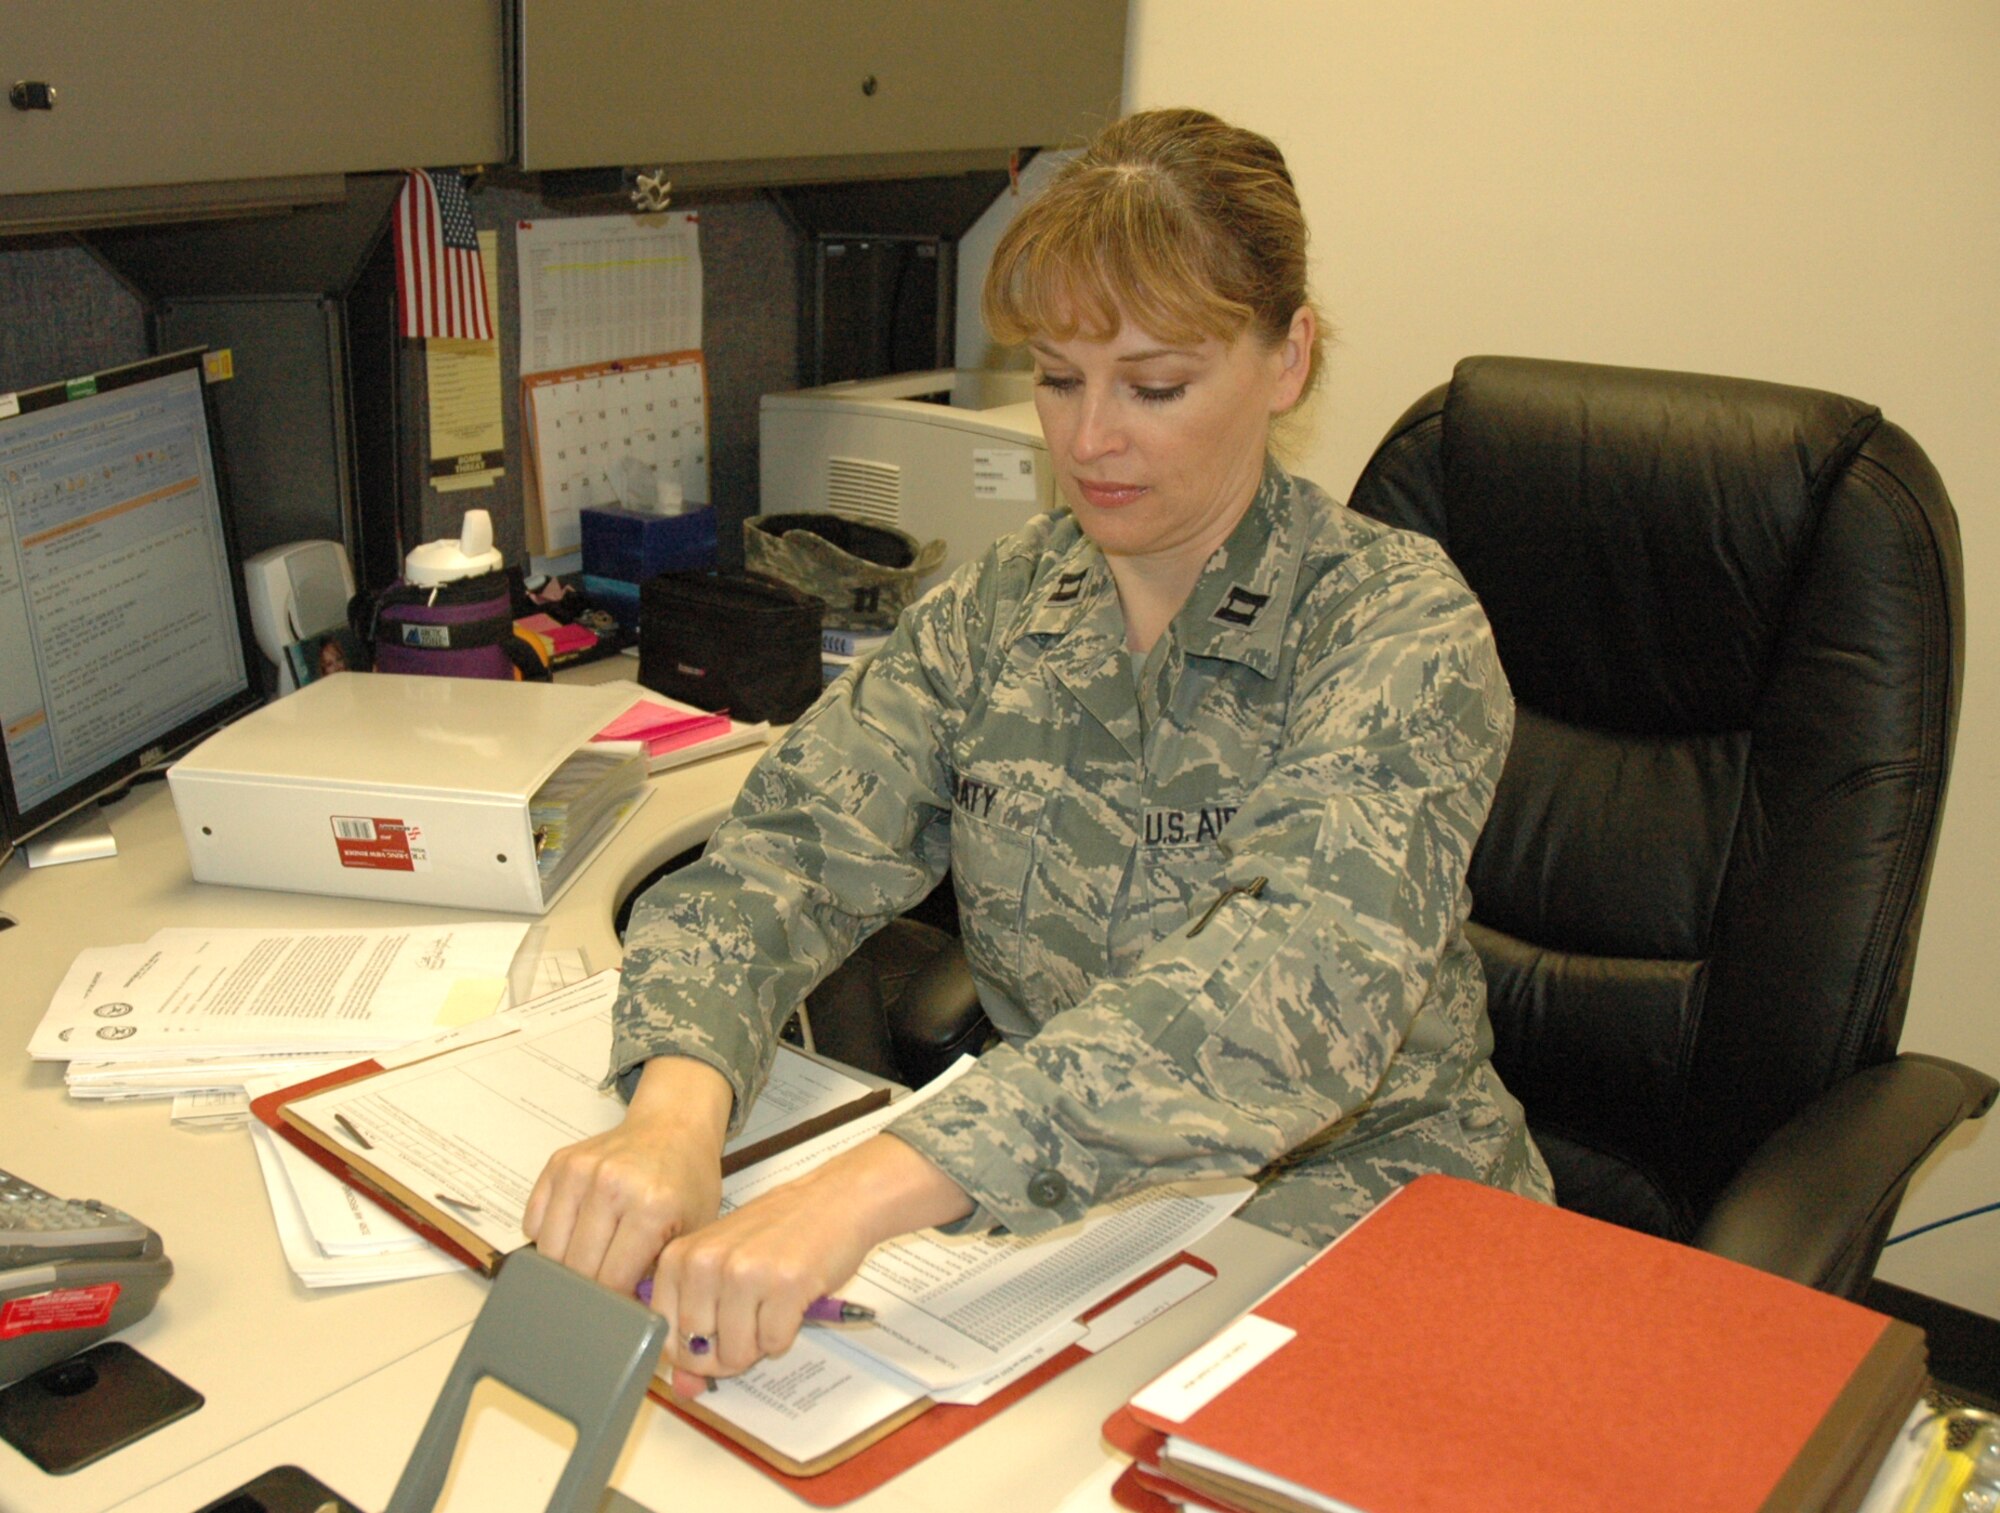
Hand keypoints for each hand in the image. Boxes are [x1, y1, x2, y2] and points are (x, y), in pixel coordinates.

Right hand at [523, 1055, 733, 1295]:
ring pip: (548, 1250)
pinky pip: (533, 1222)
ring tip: (593, 1259)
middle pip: (576, 1269)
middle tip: (606, 1286)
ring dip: (565, 1265)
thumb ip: (661, 1278)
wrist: (673, 1126)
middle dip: (589, 1289)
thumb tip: (632, 1327)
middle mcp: (612, 1185)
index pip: (611, 1281)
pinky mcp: (559, 1163)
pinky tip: (578, 1230)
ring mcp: (581, 1171)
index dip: (614, 1305)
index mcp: (651, 1206)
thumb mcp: (690, 1231)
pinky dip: (548, 1235)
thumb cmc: (685, 1180)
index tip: (619, 1309)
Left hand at [650, 1133, 971, 1396]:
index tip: (715, 1333)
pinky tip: (793, 1301)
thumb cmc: (778, 1232)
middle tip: (751, 1318)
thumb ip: (699, 1327)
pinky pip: (775, 1343)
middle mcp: (705, 1263)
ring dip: (759, 1343)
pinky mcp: (785, 1285)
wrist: (835, 1199)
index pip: (665, 1336)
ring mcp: (744, 1273)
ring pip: (737, 1354)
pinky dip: (786, 1333)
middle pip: (699, 1352)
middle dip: (728, 1351)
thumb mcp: (725, 1268)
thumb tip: (684, 1388)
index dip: (693, 1349)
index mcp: (679, 1257)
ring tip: (772, 1304)